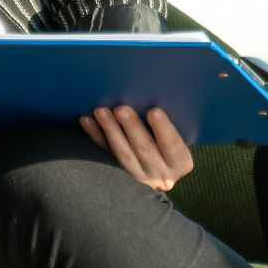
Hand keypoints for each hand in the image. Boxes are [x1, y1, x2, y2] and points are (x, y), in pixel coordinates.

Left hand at [75, 104, 194, 189]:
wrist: (163, 170)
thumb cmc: (173, 142)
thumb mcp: (181, 137)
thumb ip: (173, 123)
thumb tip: (156, 92)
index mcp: (180, 163)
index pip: (172, 146)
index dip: (163, 128)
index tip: (154, 111)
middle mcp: (161, 174)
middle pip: (145, 149)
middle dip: (132, 127)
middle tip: (121, 108)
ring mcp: (139, 176)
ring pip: (122, 154)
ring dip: (110, 130)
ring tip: (100, 111)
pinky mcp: (119, 174)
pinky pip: (105, 153)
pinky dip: (95, 136)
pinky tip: (86, 120)